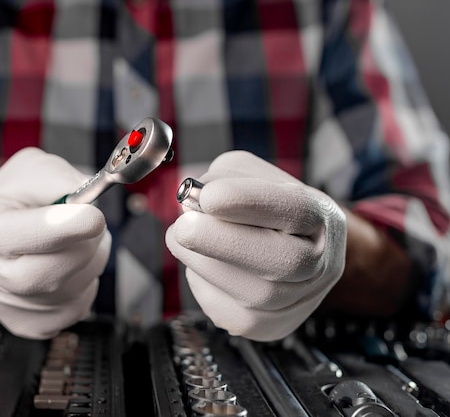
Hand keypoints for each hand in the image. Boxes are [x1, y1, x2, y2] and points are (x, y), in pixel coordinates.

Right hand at [0, 148, 110, 338]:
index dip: (60, 228)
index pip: (16, 237)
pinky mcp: (34, 325)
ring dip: (91, 258)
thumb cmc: (13, 205)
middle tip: (90, 222)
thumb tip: (85, 197)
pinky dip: (86, 280)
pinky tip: (70, 262)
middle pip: (47, 274)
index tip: (93, 216)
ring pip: (73, 289)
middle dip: (83, 245)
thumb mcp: (29, 171)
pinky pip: (80, 305)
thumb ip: (56, 178)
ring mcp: (11, 306)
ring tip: (76, 238)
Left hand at [165, 151, 346, 340]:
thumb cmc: (269, 210)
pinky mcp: (268, 326)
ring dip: (203, 263)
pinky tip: (203, 264)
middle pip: (283, 262)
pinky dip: (204, 284)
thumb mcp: (252, 176)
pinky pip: (228, 311)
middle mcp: (319, 264)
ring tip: (183, 237)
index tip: (208, 197)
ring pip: (251, 293)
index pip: (294, 208)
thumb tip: (194, 203)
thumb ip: (225, 178)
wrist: (294, 253)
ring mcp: (298, 301)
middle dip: (223, 243)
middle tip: (183, 227)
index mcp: (321, 217)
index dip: (248, 202)